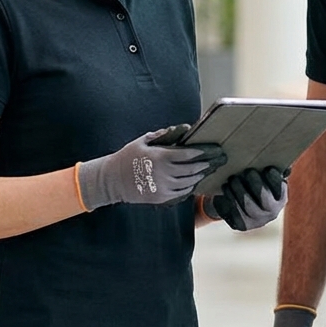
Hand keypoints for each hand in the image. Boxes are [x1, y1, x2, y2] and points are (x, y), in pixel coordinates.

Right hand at [77, 126, 226, 210]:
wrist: (112, 180)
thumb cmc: (127, 157)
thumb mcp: (142, 141)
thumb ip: (162, 135)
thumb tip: (181, 129)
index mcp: (160, 157)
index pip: (187, 155)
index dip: (200, 153)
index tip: (210, 150)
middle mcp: (164, 173)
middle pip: (191, 169)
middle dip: (204, 164)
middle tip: (213, 161)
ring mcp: (163, 187)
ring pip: (188, 182)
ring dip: (198, 176)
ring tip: (205, 171)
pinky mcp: (161, 197)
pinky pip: (181, 192)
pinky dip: (189, 186)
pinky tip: (193, 182)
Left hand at [202, 166, 287, 230]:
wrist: (236, 198)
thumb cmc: (253, 180)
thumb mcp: (263, 173)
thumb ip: (274, 168)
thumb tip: (284, 167)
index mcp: (280, 197)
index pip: (280, 190)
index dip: (275, 180)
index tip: (268, 169)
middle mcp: (272, 212)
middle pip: (266, 201)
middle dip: (257, 185)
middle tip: (248, 172)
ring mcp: (258, 220)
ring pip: (250, 209)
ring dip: (240, 192)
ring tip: (233, 179)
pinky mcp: (243, 225)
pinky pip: (237, 215)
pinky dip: (231, 201)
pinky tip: (226, 189)